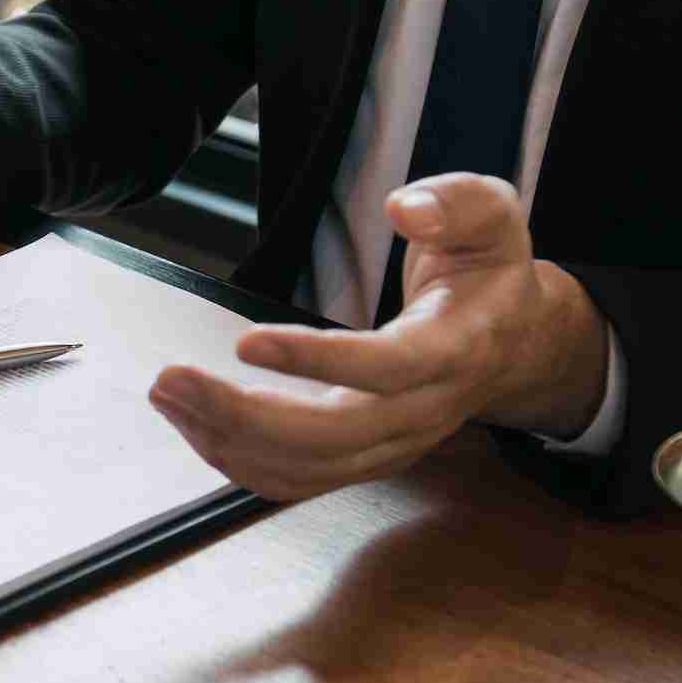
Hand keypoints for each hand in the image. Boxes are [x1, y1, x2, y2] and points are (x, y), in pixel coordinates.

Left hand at [149, 174, 610, 500]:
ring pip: (305, 469)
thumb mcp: (495, 217)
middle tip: (170, 379)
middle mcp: (424, 412)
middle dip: (241, 416)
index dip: (318, 361)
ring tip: (167, 395)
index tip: (245, 342)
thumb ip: (456, 204)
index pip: (387, 368)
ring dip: (224, 440)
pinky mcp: (363, 459)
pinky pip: (295, 478)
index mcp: (455, 349)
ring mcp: (393, 445)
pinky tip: (193, 420)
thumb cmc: (489, 274)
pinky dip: (236, 457)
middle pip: (331, 438)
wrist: (513, 343)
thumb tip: (406, 208)